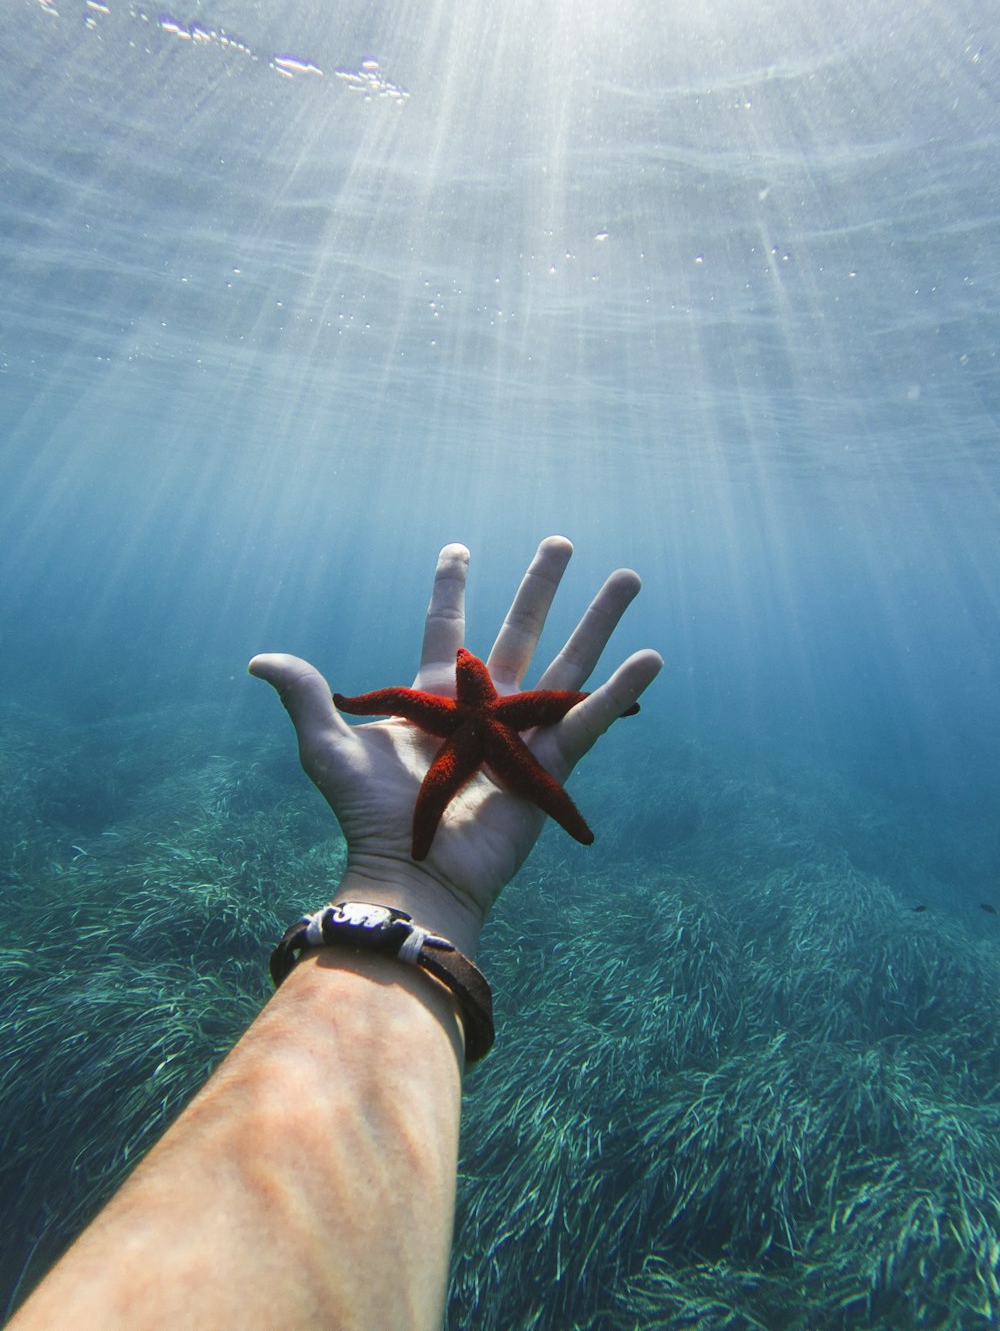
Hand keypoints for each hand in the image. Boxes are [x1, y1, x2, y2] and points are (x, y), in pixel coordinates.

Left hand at [249, 536, 661, 954]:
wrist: (413, 872)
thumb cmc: (368, 816)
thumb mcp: (328, 747)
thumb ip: (306, 696)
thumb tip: (257, 658)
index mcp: (437, 699)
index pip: (448, 629)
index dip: (453, 588)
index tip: (459, 547)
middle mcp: (485, 709)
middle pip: (521, 632)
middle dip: (541, 586)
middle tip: (561, 540)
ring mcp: (523, 734)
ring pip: (568, 663)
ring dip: (598, 620)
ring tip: (628, 576)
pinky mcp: (552, 766)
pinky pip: (591, 719)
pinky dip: (622, 689)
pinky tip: (651, 655)